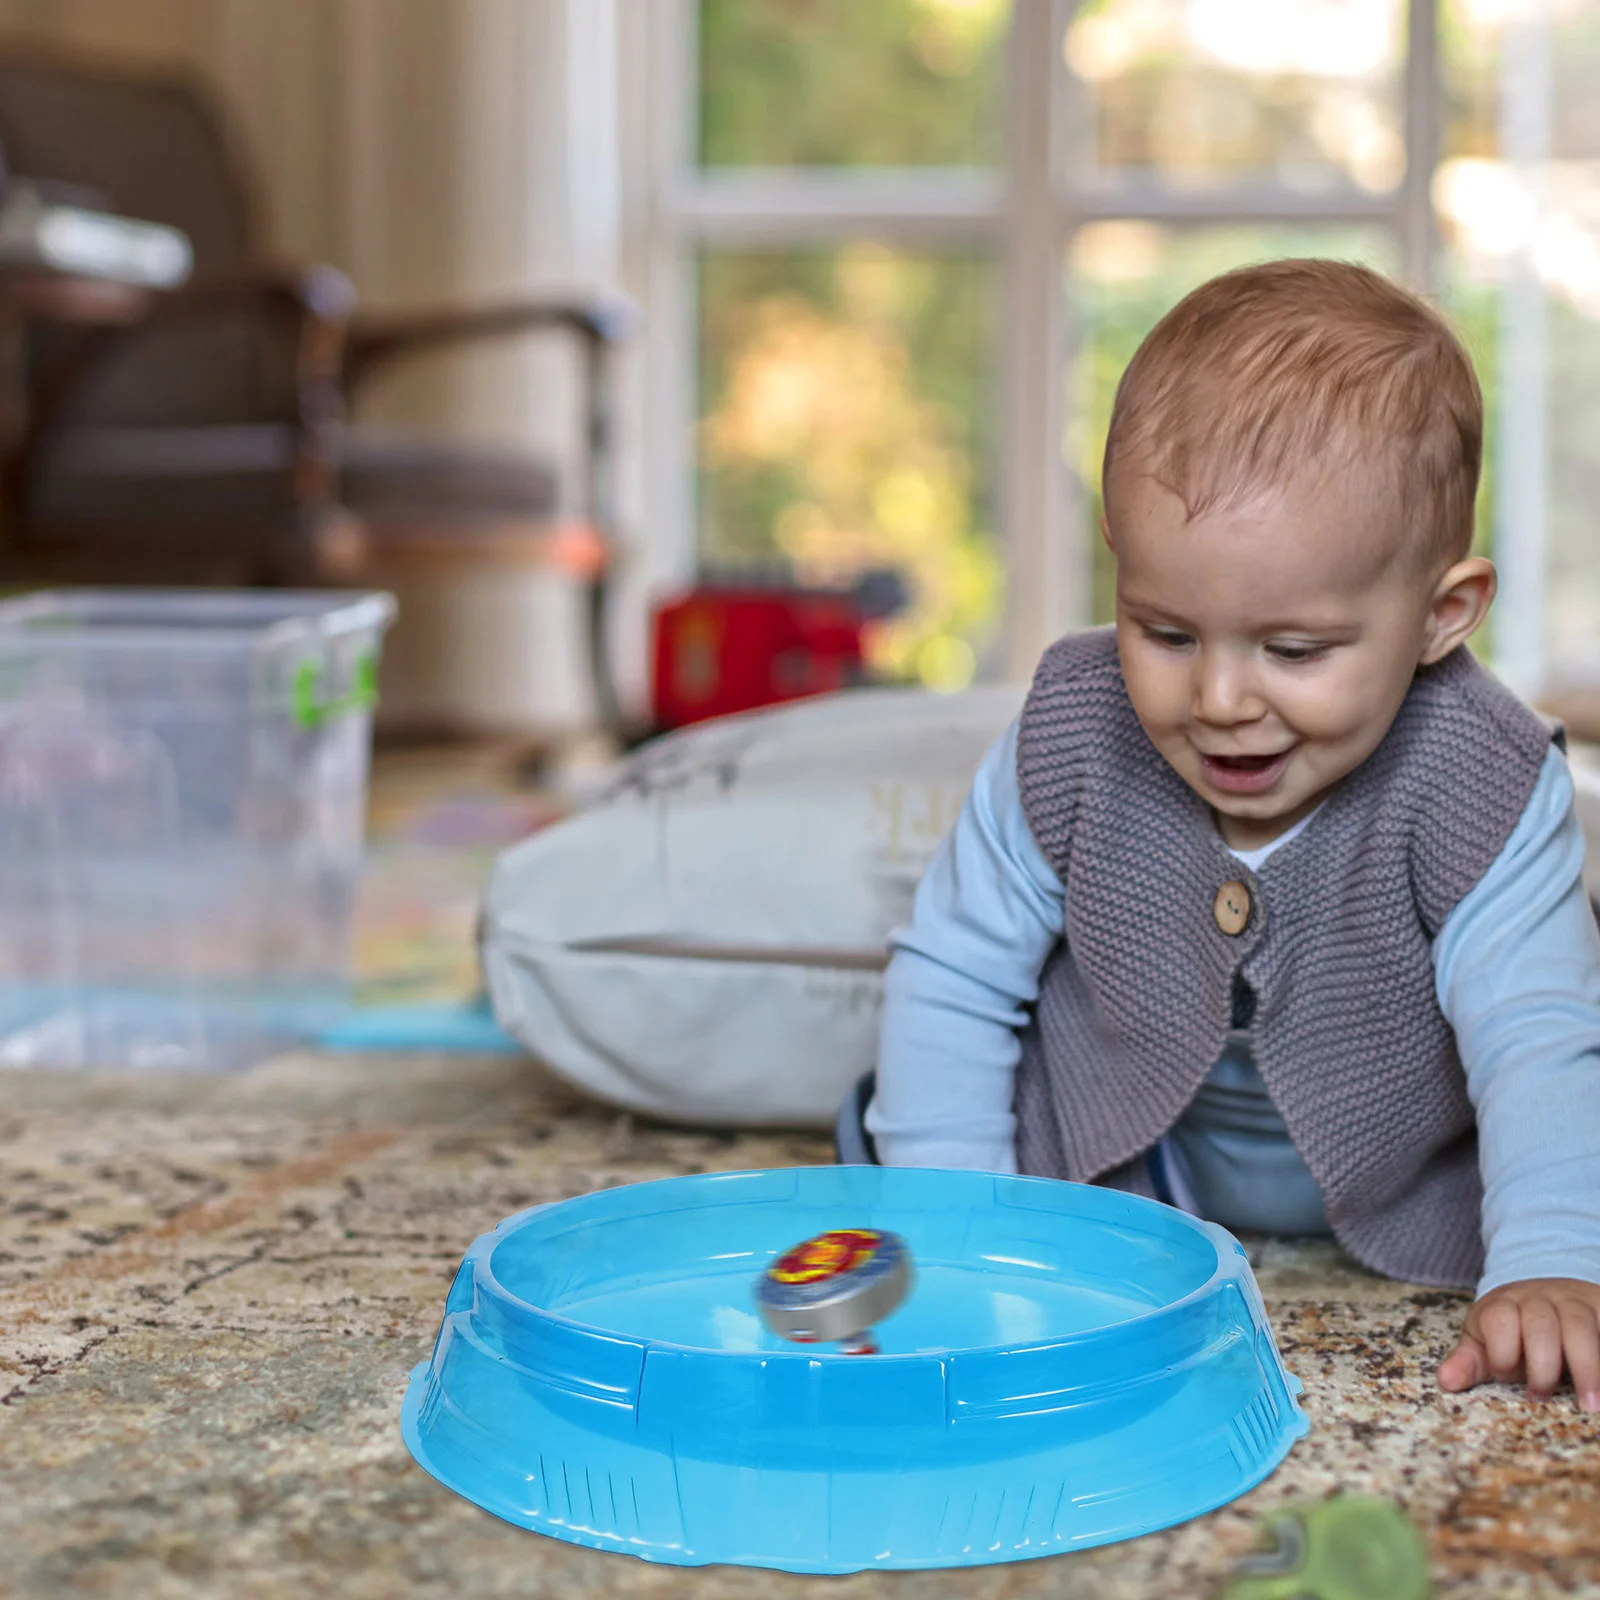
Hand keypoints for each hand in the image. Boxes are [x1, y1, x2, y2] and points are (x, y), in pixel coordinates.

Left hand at [1437, 1277, 1599, 1408]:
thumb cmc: (1512, 1331)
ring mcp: (1573, 1302)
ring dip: (1586, 1366)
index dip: (1502, 1353)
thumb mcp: (1484, 1342)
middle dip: (1542, 1364)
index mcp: (1503, 1305)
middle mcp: (1539, 1299)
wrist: (1545, 1294)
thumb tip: (1446, 1381)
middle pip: (1540, 1324)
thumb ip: (1468, 1362)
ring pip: (1579, 1324)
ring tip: (1590, 1406)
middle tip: (1542, 1398)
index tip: (1507, 1379)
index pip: (1499, 1321)